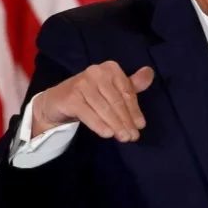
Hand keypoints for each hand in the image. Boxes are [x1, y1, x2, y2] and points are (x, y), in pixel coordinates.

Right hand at [31, 61, 154, 141]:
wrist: (57, 101)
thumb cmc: (90, 96)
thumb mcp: (112, 89)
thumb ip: (131, 84)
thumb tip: (150, 73)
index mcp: (110, 69)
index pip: (127, 91)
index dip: (135, 110)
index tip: (141, 126)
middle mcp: (96, 72)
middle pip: (117, 101)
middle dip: (126, 120)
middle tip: (132, 137)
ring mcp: (82, 83)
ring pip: (104, 108)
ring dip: (116, 125)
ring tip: (123, 138)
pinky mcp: (71, 97)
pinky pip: (88, 113)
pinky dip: (99, 124)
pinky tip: (107, 134)